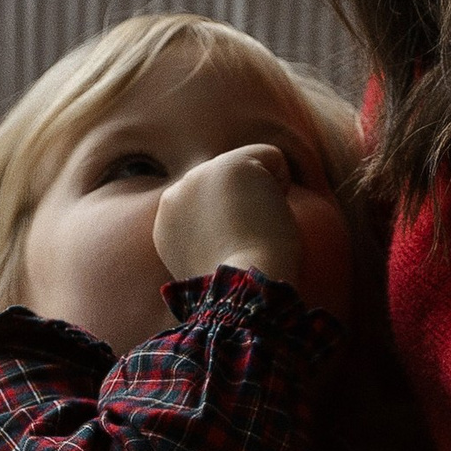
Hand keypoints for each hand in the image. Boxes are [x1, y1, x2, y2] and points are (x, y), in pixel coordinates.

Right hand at [153, 145, 305, 290]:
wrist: (243, 294)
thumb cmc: (242, 289)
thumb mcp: (213, 261)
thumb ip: (211, 236)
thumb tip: (237, 221)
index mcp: (168, 224)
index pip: (212, 202)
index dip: (235, 223)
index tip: (236, 252)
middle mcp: (175, 195)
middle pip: (228, 182)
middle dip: (246, 205)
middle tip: (248, 242)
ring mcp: (198, 176)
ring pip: (250, 167)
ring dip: (264, 195)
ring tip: (257, 229)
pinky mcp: (228, 166)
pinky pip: (272, 156)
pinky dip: (283, 183)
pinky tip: (269, 213)